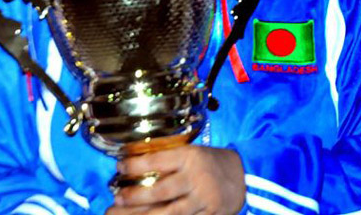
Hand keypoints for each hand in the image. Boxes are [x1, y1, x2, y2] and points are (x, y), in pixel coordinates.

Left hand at [106, 145, 244, 214]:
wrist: (244, 176)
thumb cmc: (210, 163)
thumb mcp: (193, 153)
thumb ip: (170, 160)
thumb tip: (131, 168)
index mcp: (192, 156)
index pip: (157, 160)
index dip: (134, 165)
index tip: (119, 167)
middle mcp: (197, 177)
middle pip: (160, 191)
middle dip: (133, 197)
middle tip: (116, 199)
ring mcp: (203, 199)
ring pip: (168, 213)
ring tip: (120, 213)